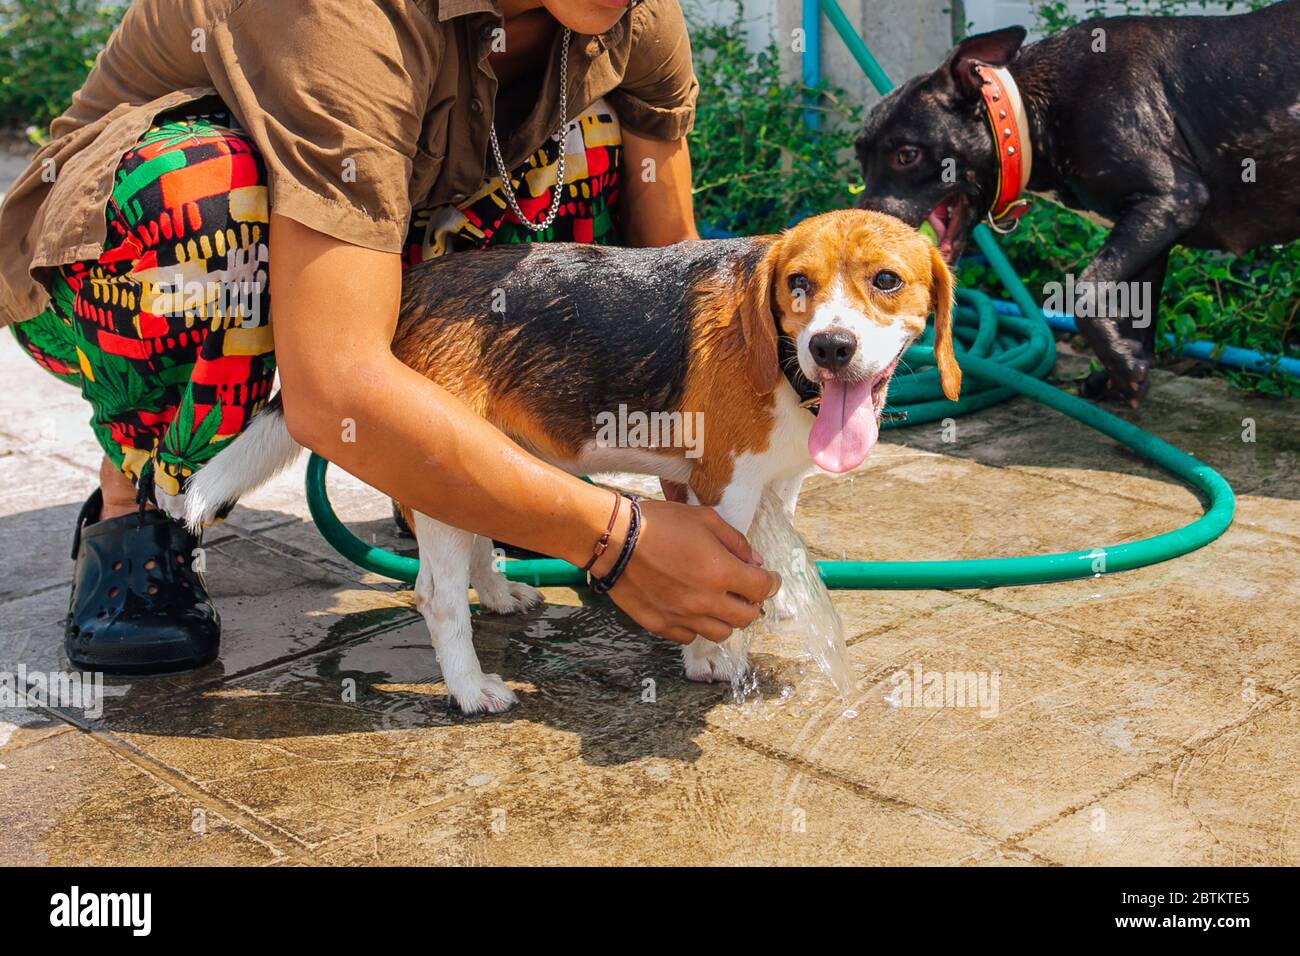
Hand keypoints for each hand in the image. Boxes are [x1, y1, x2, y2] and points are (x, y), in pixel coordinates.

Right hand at [597, 499, 779, 644]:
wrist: (613, 540)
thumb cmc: (658, 524)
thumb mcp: (704, 519)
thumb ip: (735, 542)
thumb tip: (753, 562)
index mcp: (720, 572)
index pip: (762, 589)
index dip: (771, 583)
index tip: (770, 579)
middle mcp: (705, 601)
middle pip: (745, 618)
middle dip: (751, 603)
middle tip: (745, 591)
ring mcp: (682, 617)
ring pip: (720, 633)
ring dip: (725, 618)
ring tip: (718, 602)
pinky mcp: (660, 625)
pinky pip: (689, 636)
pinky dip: (696, 626)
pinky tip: (691, 609)